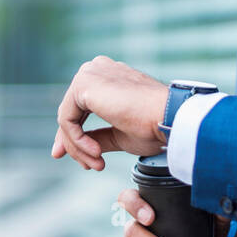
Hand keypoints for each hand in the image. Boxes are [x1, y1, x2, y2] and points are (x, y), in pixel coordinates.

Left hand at [51, 56, 167, 170]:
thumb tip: (79, 145)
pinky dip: (77, 141)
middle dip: (74, 144)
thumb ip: (98, 136)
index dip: (75, 136)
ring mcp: (89, 74)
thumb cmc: (154, 125)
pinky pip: (67, 120)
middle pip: (71, 113)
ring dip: (79, 147)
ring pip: (68, 119)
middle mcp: (96, 70)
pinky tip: (96, 152)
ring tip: (97, 162)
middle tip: (87, 166)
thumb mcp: (119, 134)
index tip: (85, 159)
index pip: (80, 108)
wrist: (169, 117)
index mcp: (107, 76)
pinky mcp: (83, 84)